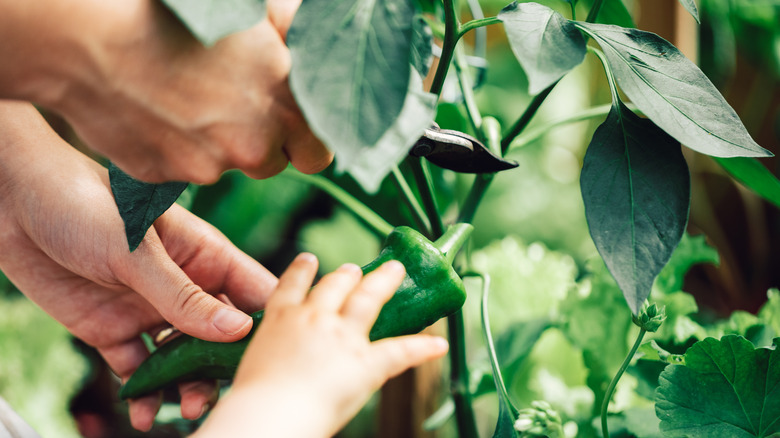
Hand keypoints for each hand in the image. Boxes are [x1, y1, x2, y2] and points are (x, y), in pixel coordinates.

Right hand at [0, 0, 331, 183]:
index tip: (288, 119)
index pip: (318, 154)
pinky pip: (182, 169)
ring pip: (226, 166)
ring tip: (189, 98)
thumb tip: (314, 39)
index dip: (304, 137)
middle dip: (261, 141)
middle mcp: (253, 143)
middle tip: (235, 104)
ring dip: (218, 144)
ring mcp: (208, 165)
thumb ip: (293, 31)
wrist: (89, 37)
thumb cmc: (174, 13)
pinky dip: (176, 146)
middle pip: (271, 163)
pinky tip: (157, 108)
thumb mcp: (252, 8)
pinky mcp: (165, 176)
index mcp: (285, 103)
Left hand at [0, 102, 277, 429]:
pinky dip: (143, 392)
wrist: (12, 204)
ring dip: (188, 385)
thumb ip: (183, 295)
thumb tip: (238, 330)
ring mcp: (149, 310)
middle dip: (227, 366)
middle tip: (226, 394)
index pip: (253, 291)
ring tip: (186, 408)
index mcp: (205, 255)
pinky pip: (137, 368)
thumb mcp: (137, 250)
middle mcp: (184, 286)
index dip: (270, 322)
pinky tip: (142, 411)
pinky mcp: (113, 330)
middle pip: (222, 334)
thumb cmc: (83, 204)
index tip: (280, 355)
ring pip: (183, 358)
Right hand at [194, 254, 448, 437]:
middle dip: (347, 275)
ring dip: (384, 283)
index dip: (302, 270)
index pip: (292, 285)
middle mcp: (314, 318)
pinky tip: (437, 345)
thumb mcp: (253, 365)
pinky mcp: (367, 362)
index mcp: (281, 319)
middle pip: (335, 286)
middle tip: (355, 268)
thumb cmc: (252, 400)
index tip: (308, 260)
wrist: (269, 415)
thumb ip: (272, 355)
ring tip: (395, 271)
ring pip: (368, 300)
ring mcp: (343, 337)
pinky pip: (401, 351)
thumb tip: (279, 364)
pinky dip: (422, 348)